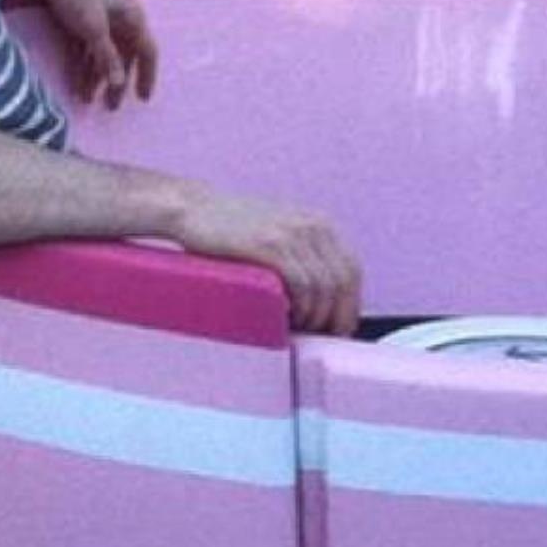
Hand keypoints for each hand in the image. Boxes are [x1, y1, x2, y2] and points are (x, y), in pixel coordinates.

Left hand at [9, 0, 157, 108]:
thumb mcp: (93, 29)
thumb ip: (108, 58)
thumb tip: (120, 84)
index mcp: (132, 16)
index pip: (147, 52)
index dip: (146, 76)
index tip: (142, 99)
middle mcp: (121, 17)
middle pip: (124, 56)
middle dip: (117, 82)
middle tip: (110, 107)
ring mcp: (101, 16)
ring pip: (104, 53)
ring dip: (97, 77)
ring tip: (86, 99)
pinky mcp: (81, 16)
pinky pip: (88, 47)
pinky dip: (83, 64)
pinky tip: (76, 82)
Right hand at [174, 190, 362, 336]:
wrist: (195, 208)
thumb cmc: (234, 231)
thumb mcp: (281, 234)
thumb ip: (305, 256)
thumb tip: (327, 301)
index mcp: (320, 224)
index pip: (351, 271)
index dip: (349, 306)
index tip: (338, 329)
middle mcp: (313, 226)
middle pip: (342, 282)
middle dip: (335, 317)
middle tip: (319, 337)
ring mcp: (292, 233)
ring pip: (323, 287)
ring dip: (313, 317)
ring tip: (296, 328)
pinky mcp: (270, 244)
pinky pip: (301, 284)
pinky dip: (299, 307)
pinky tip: (285, 316)